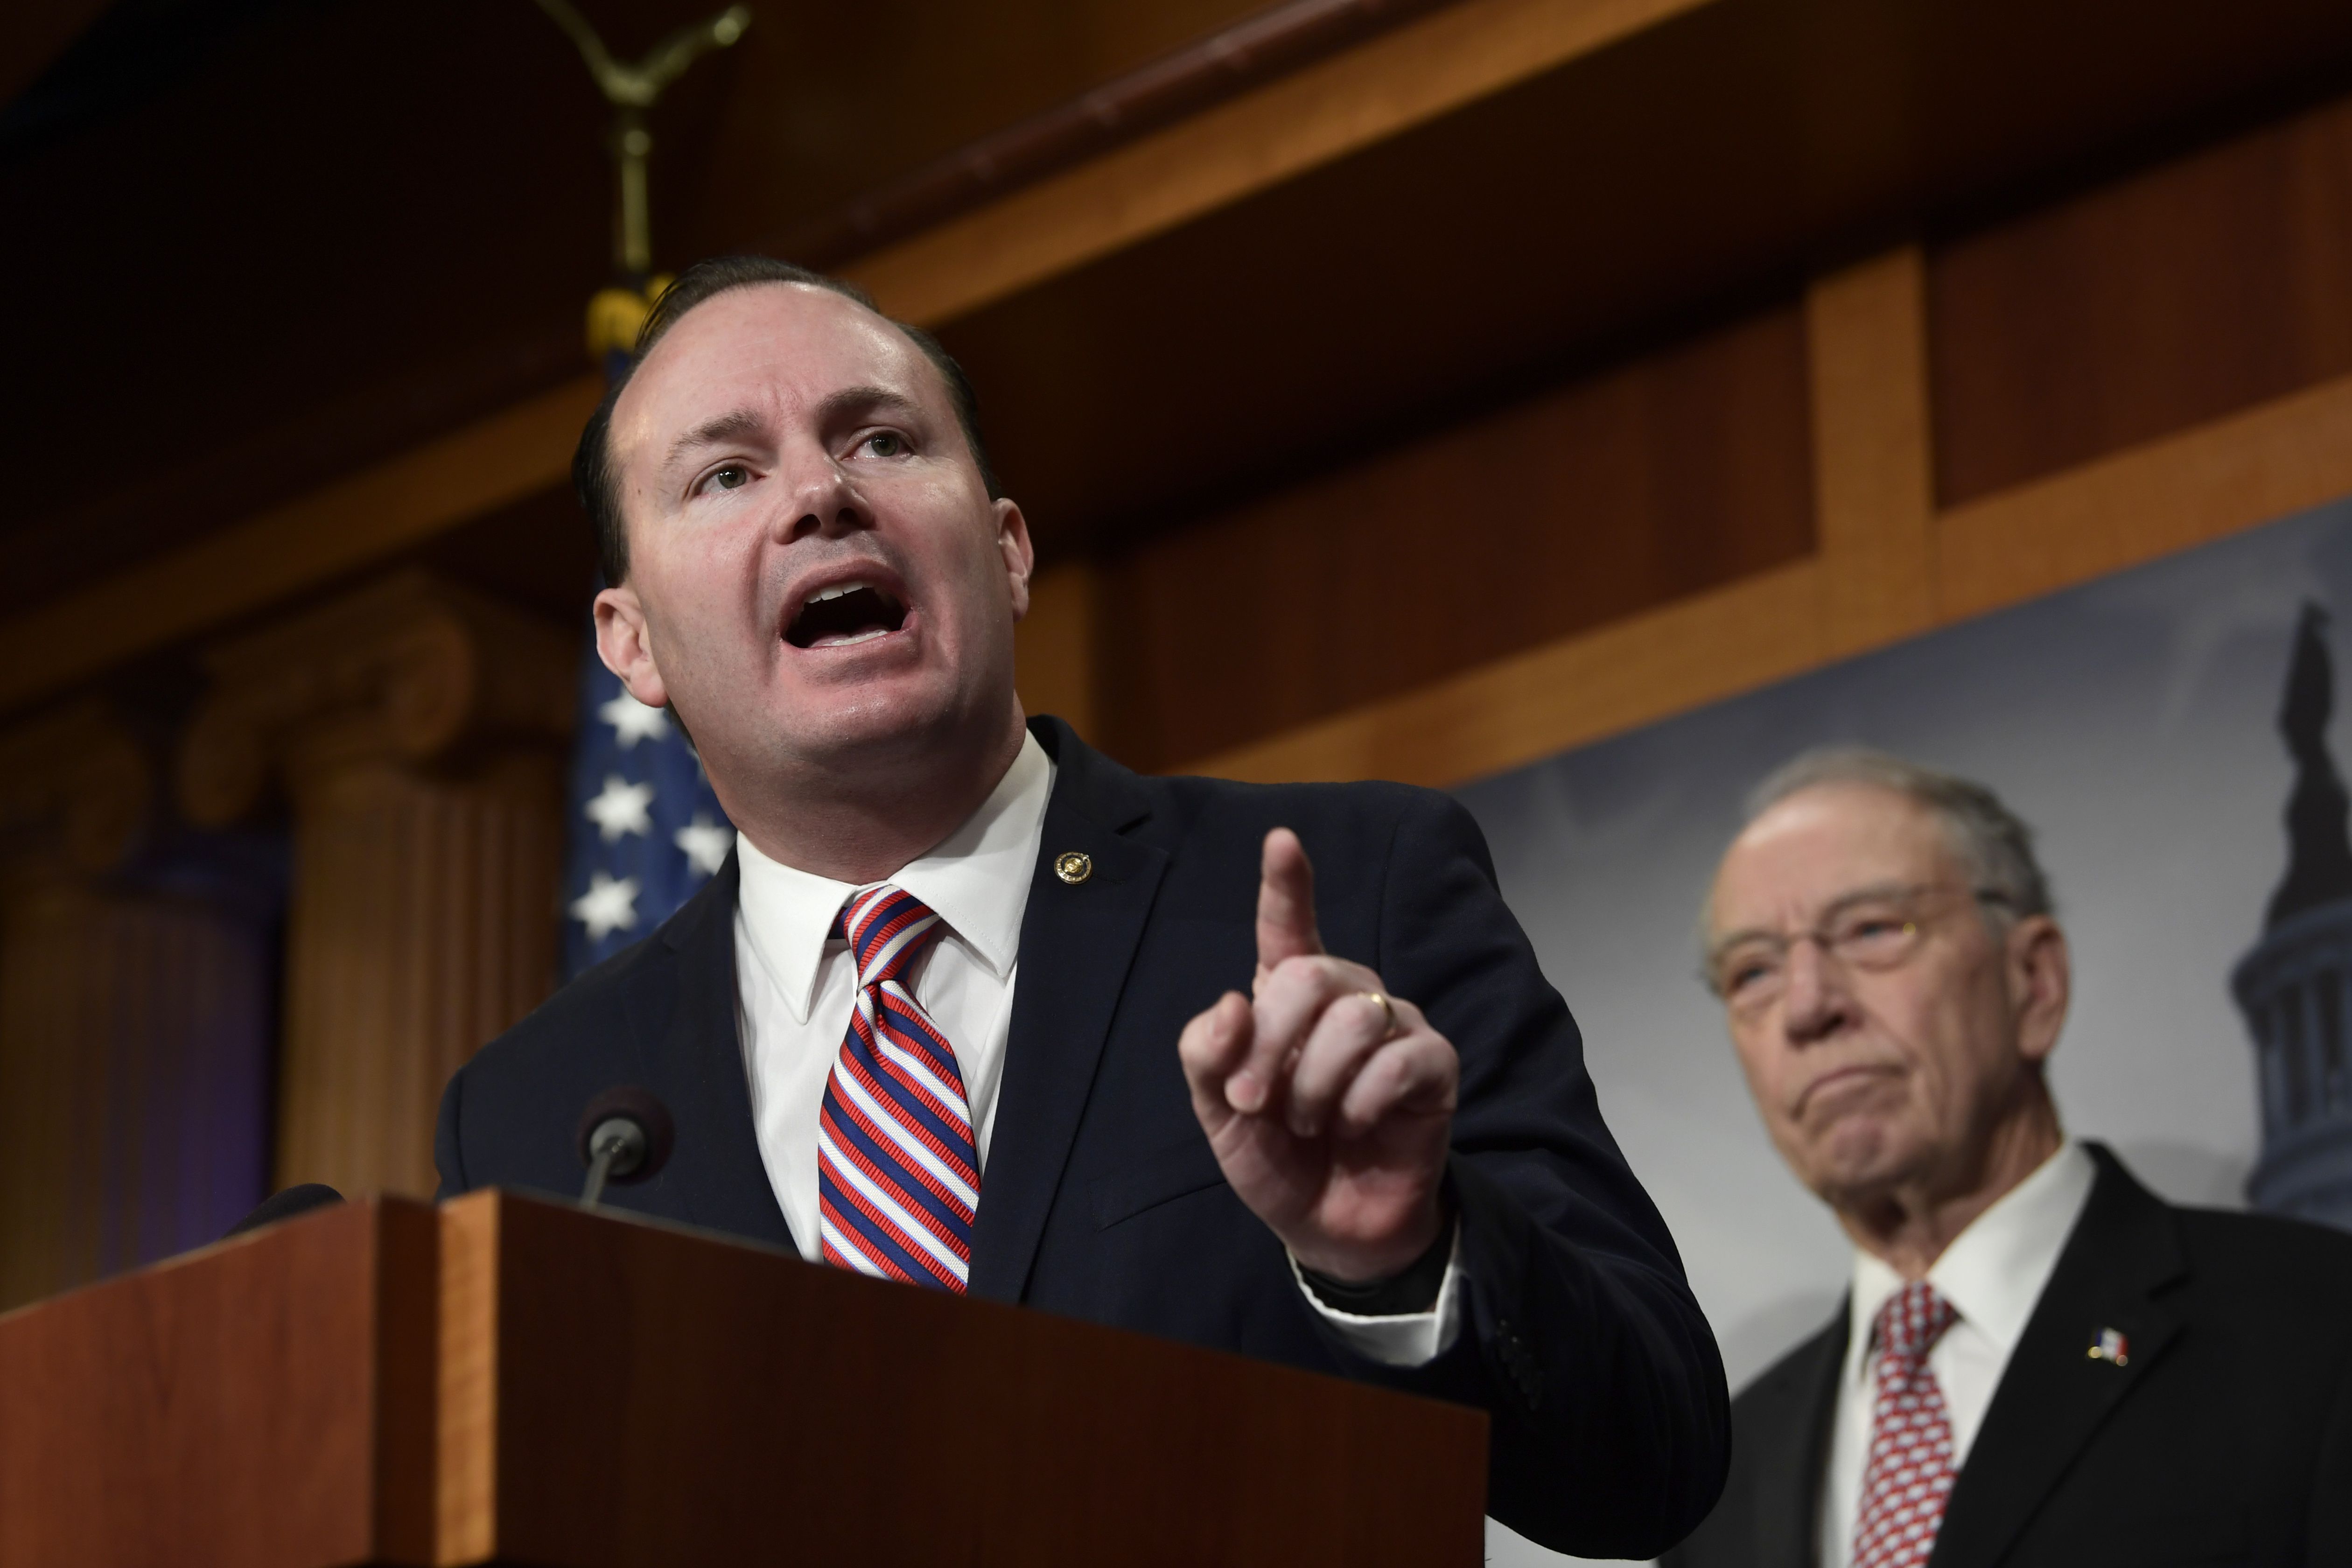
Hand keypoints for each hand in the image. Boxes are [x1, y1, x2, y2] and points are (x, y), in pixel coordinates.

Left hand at [1178, 828, 1458, 1282]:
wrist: (1331, 1226)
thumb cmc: (1277, 1159)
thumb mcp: (1220, 1114)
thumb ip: (1207, 1057)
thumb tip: (1232, 1002)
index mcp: (1288, 1000)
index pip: (1288, 929)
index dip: (1286, 885)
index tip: (1281, 840)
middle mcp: (1345, 998)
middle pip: (1309, 975)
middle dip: (1270, 1044)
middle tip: (1254, 1100)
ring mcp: (1395, 1027)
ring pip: (1354, 1017)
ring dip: (1314, 1083)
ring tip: (1309, 1122)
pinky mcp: (1434, 1066)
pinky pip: (1399, 1060)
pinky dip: (1362, 1100)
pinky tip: (1355, 1126)